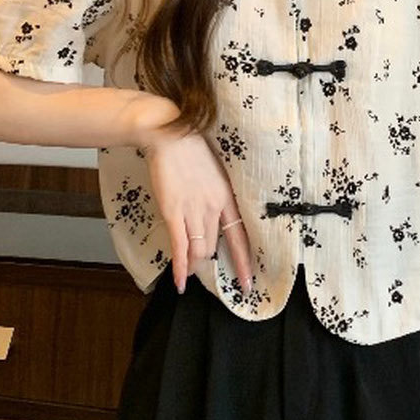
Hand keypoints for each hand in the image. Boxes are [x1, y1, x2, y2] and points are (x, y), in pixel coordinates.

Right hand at [142, 125, 252, 294]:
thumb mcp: (215, 173)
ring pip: (199, 250)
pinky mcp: (174, 212)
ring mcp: (193, 211)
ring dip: (194, 266)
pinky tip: (180, 283)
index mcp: (227, 197)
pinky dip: (180, 268)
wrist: (170, 136)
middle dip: (210, 263)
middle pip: (214, 247)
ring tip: (190, 276)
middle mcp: (213, 207)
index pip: (239, 236)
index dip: (244, 262)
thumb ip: (216, 194)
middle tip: (207, 275)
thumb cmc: (191, 150)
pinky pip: (180, 247)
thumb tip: (215, 212)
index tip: (248, 282)